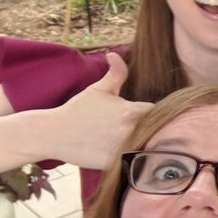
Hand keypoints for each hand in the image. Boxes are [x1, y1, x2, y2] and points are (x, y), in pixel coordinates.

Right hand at [47, 53, 152, 168]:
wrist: (52, 133)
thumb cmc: (77, 110)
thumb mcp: (98, 90)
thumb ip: (116, 73)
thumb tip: (116, 54)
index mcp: (132, 111)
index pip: (163, 113)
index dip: (164, 115)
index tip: (158, 118)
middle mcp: (132, 130)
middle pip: (162, 132)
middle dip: (161, 132)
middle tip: (155, 133)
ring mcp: (125, 149)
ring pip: (151, 149)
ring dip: (152, 147)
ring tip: (146, 145)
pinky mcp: (117, 164)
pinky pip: (137, 164)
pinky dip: (139, 161)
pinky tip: (134, 158)